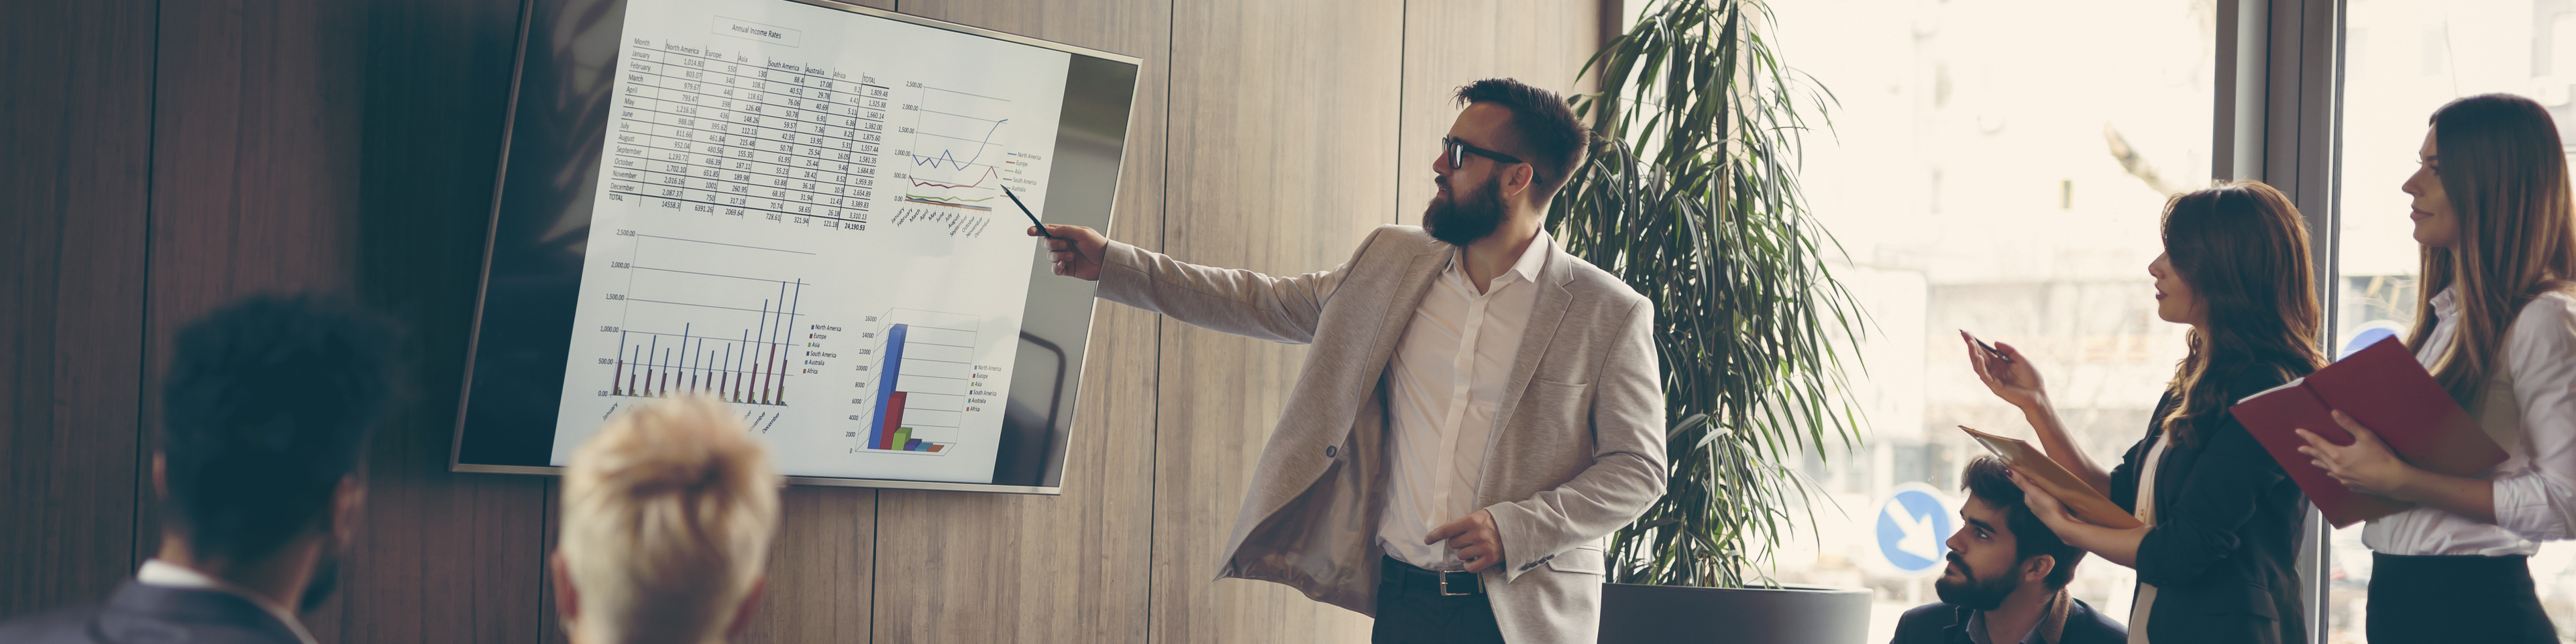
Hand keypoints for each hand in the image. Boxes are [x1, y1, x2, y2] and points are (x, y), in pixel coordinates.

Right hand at [1030, 224, 1107, 280]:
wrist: (1106, 261)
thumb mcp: (1081, 233)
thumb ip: (1064, 230)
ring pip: (1050, 256)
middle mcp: (1064, 245)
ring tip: (1071, 256)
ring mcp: (1065, 257)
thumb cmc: (1097, 244)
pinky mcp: (1067, 269)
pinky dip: (1056, 267)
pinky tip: (1064, 264)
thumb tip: (1048, 229)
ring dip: (1058, 256)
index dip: (1038, 230)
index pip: (1049, 231)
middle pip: (1046, 243)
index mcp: (1066, 234)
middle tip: (1064, 245)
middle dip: (1051, 244)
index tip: (1030, 231)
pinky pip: (1054, 269)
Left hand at [1425, 510, 1506, 572]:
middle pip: (1453, 544)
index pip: (1447, 529)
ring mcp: (1484, 547)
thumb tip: (1446, 532)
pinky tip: (1473, 560)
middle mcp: (1477, 534)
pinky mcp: (1490, 559)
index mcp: (1473, 520)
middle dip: (1458, 542)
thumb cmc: (1497, 521)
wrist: (1519, 528)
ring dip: (1464, 553)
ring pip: (1461, 555)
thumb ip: (1465, 522)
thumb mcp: (1481, 515)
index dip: (1435, 535)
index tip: (1427, 540)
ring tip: (1475, 548)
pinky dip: (1469, 565)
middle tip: (1468, 539)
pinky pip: (1470, 567)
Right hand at [1962, 332, 2049, 410]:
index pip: (1985, 351)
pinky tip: (1979, 357)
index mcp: (2000, 363)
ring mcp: (1993, 378)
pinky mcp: (1995, 386)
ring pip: (1978, 365)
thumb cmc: (2031, 378)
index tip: (1968, 333)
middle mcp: (1994, 370)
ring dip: (1973, 354)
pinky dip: (1981, 366)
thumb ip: (2009, 350)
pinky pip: (1985, 375)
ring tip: (1970, 343)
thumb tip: (1994, 343)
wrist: (2038, 395)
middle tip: (1964, 334)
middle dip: (1971, 345)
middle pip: (1979, 356)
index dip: (1976, 343)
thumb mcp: (2021, 359)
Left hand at [2006, 469, 2083, 525]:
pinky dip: (2054, 494)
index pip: (2027, 483)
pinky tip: (2059, 493)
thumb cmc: (2048, 508)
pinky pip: (2052, 499)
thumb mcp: (2034, 493)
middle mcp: (2034, 504)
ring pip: (2044, 494)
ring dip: (2048, 488)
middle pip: (2036, 488)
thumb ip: (2022, 483)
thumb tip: (2007, 471)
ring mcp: (2044, 508)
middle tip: (2048, 474)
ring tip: (2055, 482)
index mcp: (2028, 499)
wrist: (2063, 524)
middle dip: (2040, 482)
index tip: (2037, 468)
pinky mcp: (2054, 510)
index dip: (2031, 476)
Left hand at [2296, 410, 2419, 498]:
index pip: (2318, 443)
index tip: (2298, 431)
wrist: (2394, 481)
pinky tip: (2334, 474)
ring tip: (2313, 461)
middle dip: (2310, 451)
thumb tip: (2334, 412)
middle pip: (2320, 457)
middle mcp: (2337, 468)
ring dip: (2320, 463)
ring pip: (2328, 469)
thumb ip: (2349, 424)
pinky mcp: (2353, 485)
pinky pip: (2339, 479)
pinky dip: (2333, 474)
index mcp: (2338, 455)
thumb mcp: (2366, 436)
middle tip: (2300, 449)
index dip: (2308, 436)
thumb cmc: (2381, 457)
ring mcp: (2344, 479)